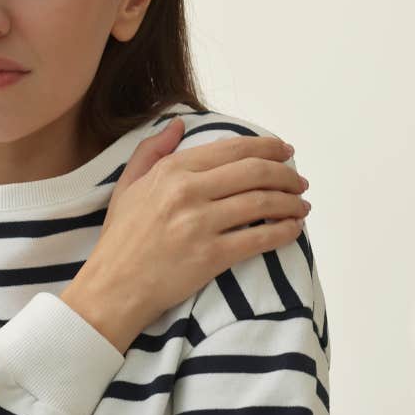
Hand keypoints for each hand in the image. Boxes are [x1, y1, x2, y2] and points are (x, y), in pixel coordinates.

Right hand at [62, 122, 309, 351]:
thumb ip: (151, 151)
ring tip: (301, 206)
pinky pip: (259, 238)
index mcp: (171, 171)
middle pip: (254, 172)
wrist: (112, 289)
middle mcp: (187, 192)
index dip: (267, 147)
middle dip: (286, 174)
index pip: (233, 149)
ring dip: (290, 202)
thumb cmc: (120, 241)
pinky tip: (293, 229)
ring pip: (262, 203)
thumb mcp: (127, 187)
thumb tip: (178, 125)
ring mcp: (200, 224)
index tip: (285, 152)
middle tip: (299, 182)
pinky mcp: (210, 257)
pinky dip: (283, 232)